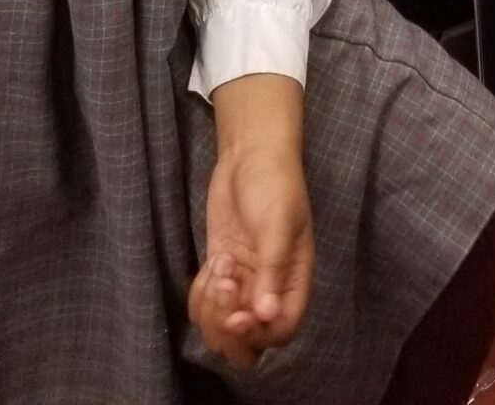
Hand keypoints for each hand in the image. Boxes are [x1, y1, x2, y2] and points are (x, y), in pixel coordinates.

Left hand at [189, 82, 313, 370]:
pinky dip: (201, 295)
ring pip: (223, 326)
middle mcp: (269, 288)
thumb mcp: (278, 223)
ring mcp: (244, 282)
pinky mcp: (222, 272)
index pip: (282, 330)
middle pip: (249, 339)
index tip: (238, 313)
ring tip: (218, 267)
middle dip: (228, 327)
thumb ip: (273, 270)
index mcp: (294, 279)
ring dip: (212, 308)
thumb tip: (266, 316)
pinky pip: (206, 306)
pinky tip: (210, 264)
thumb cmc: (275, 183)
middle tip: (223, 288)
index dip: (258, 334)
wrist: (250, 154)